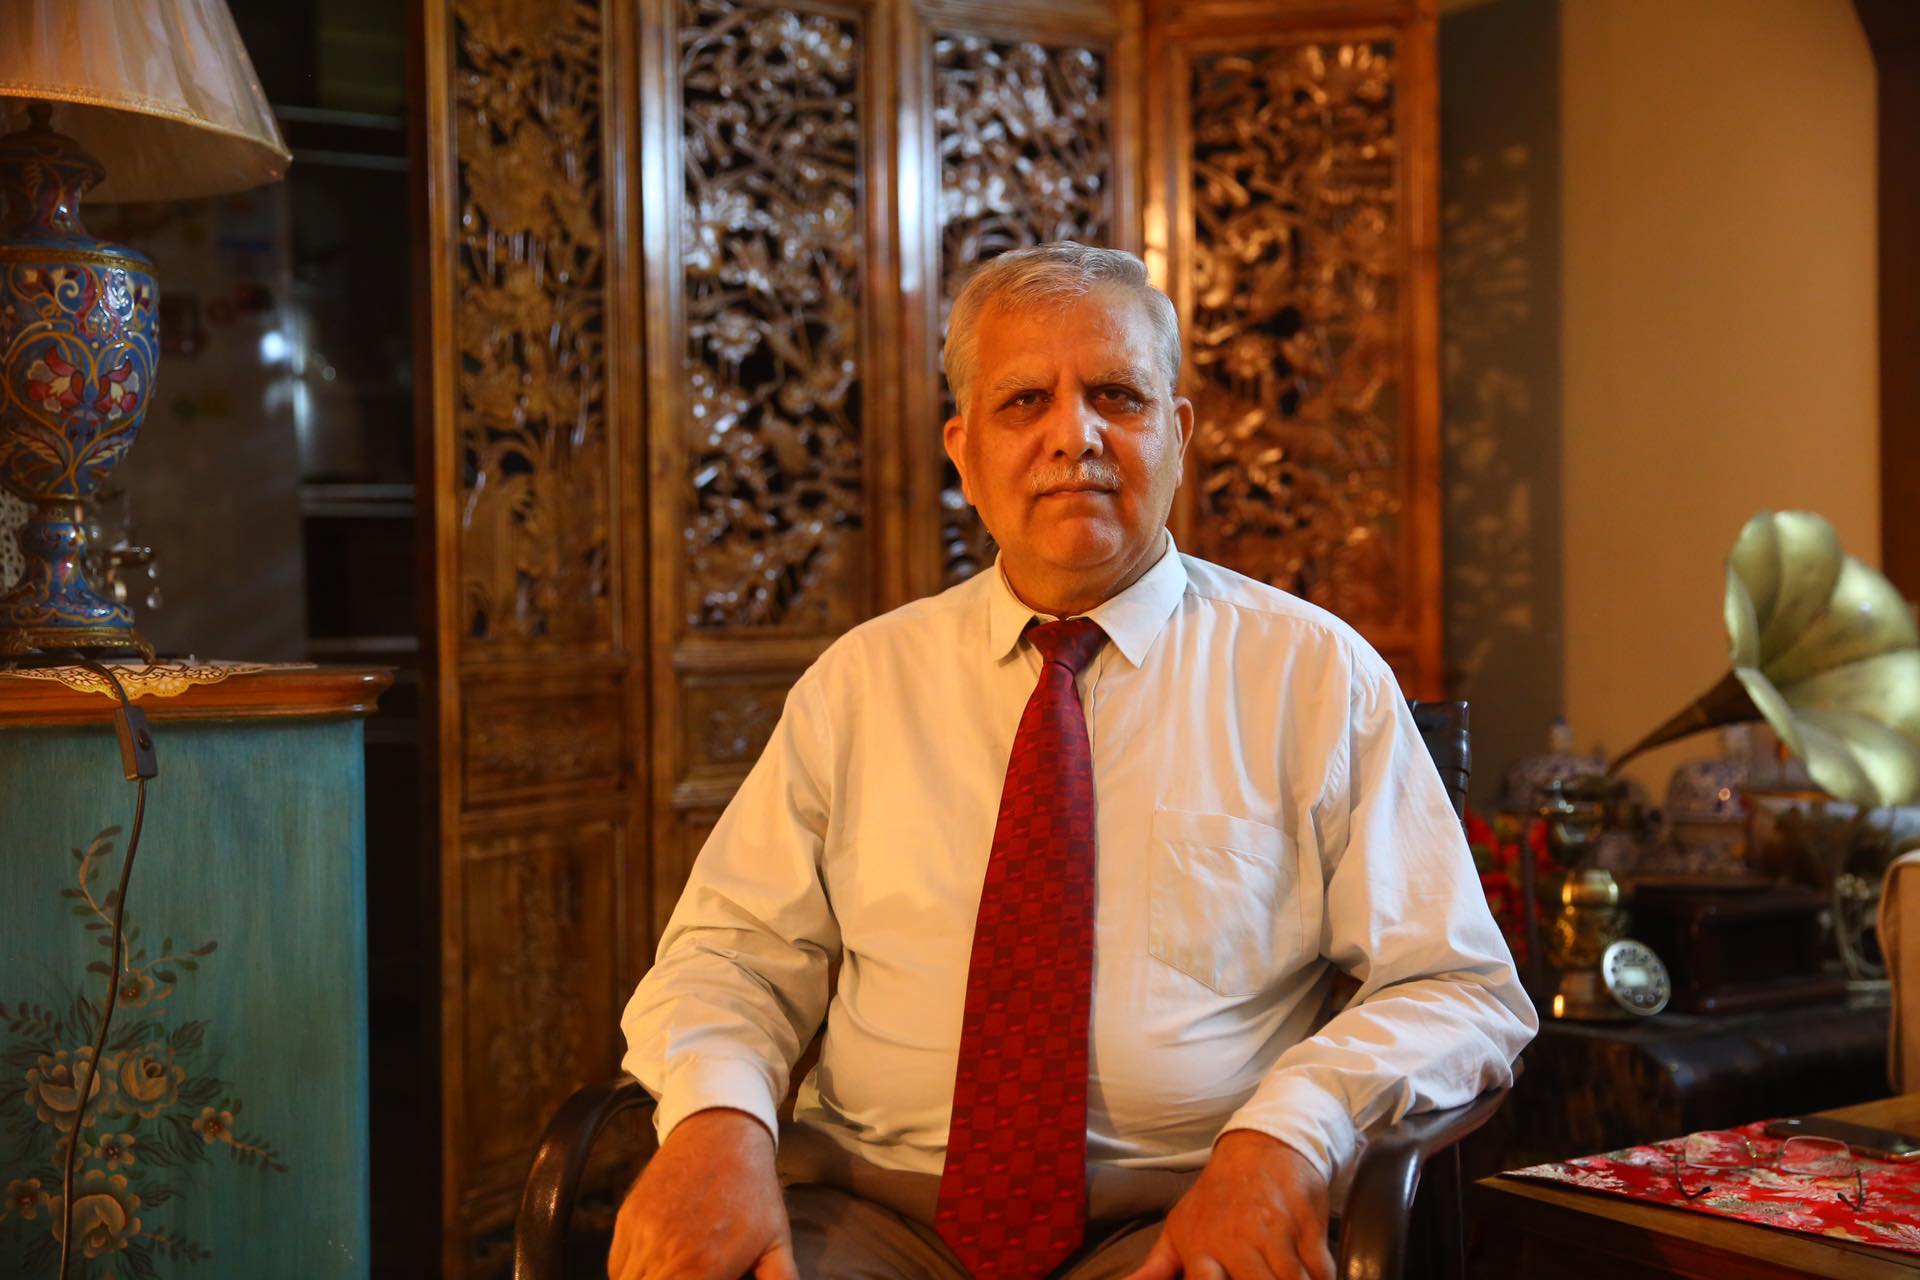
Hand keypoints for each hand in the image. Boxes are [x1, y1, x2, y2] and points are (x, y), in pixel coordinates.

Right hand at [608, 1108, 798, 1279]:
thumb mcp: (776, 1240)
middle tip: (688, 1275)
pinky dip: (631, 1272)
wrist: (722, 1133)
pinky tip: (655, 1265)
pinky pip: (617, 1264)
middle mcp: (665, 1256)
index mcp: (702, 1269)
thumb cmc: (753, 1190)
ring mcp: (641, 1235)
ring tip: (674, 1271)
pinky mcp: (627, 1218)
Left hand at [1123, 1131, 1333, 1279]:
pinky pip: (1321, 1271)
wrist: (1262, 1145)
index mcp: (1204, 1247)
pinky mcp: (1309, 1226)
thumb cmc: (1217, 1196)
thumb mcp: (1181, 1225)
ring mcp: (1277, 1234)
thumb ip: (1158, 1266)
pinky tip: (1312, 1277)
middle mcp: (1240, 1242)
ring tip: (1286, 1278)